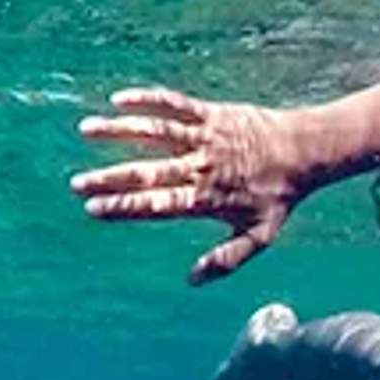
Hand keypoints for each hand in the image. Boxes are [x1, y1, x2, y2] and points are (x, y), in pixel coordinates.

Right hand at [71, 88, 312, 283]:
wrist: (303, 151)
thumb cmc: (278, 196)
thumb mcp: (260, 237)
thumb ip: (226, 260)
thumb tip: (192, 281)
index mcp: (206, 199)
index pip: (156, 206)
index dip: (124, 207)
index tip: (93, 209)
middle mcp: (200, 167)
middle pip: (147, 173)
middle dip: (109, 178)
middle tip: (76, 183)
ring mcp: (204, 137)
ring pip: (155, 132)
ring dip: (118, 130)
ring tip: (85, 129)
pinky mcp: (211, 113)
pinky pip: (175, 103)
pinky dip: (148, 99)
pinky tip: (119, 99)